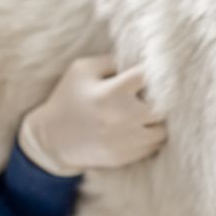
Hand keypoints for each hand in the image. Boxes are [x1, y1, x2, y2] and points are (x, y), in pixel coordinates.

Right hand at [19, 55, 167, 176]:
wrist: (52, 140)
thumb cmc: (68, 98)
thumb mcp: (81, 70)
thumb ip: (111, 61)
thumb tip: (140, 58)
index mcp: (112, 92)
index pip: (148, 76)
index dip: (156, 72)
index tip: (156, 72)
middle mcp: (123, 117)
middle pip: (164, 105)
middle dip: (160, 100)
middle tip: (152, 96)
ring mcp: (127, 139)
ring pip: (163, 129)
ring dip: (158, 121)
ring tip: (146, 114)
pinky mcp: (128, 156)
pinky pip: (154, 145)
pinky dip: (151, 136)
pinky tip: (137, 129)